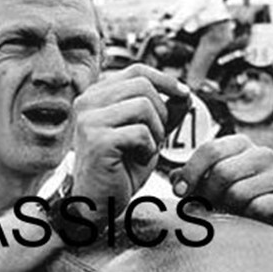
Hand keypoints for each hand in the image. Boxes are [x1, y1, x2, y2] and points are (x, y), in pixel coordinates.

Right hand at [70, 64, 189, 216]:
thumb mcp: (147, 134)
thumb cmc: (120, 169)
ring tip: (144, 149)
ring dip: (155, 131)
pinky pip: (140, 132)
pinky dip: (147, 149)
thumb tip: (185, 94)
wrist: (98, 201)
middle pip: (143, 85)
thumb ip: (163, 112)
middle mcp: (87, 103)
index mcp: (96, 96)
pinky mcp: (97, 140)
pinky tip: (135, 160)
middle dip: (161, 111)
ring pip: (143, 105)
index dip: (165, 79)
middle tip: (157, 137)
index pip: (136, 70)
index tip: (183, 94)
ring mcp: (89, 120)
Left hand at [168, 135, 272, 231]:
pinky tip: (247, 218)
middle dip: (208, 194)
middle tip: (207, 206)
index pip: (211, 149)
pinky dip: (246, 217)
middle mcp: (263, 154)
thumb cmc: (228, 200)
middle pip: (223, 172)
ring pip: (238, 192)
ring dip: (227, 208)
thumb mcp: (205, 186)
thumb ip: (187, 178)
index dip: (190, 172)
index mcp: (240, 144)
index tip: (179, 192)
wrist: (261, 226)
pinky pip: (257, 207)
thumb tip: (174, 177)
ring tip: (228, 211)